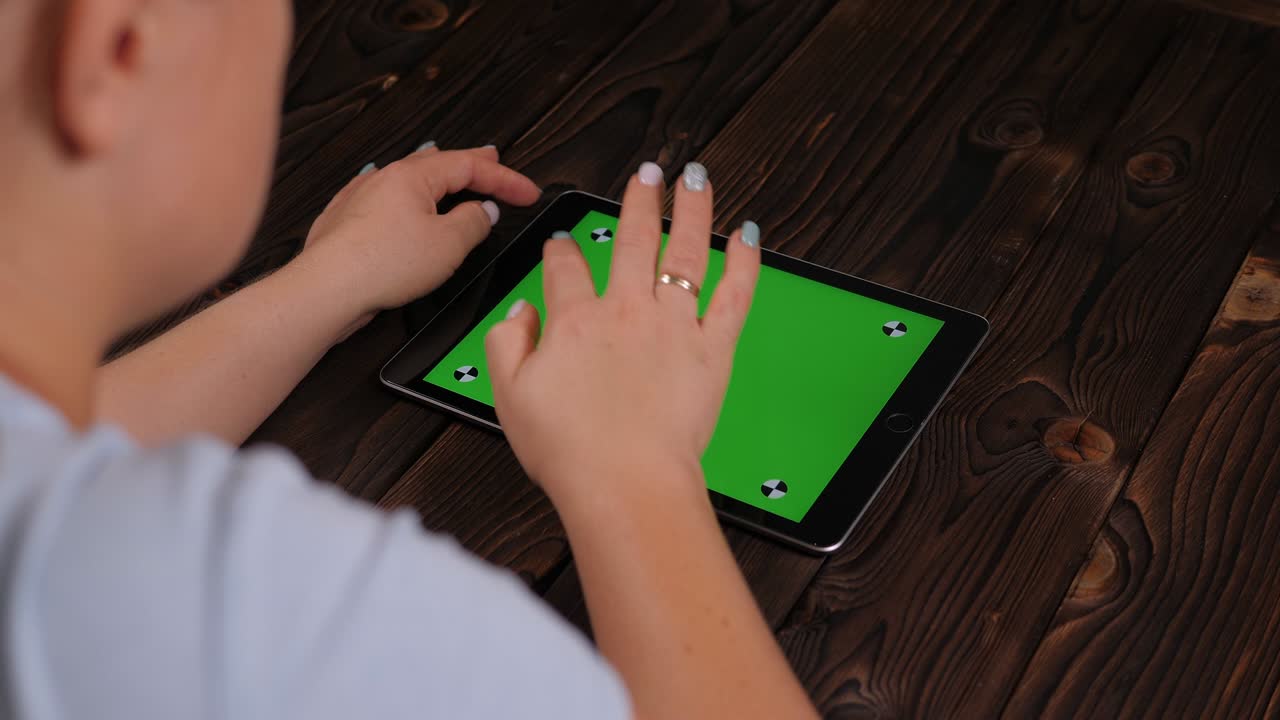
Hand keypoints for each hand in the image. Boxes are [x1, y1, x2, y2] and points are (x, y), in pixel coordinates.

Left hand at [294, 145, 541, 336]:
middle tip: (492, 160)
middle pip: (438, 163)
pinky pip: (384, 198)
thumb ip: (474, 223)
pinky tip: (400, 200)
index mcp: (413, 175)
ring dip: (437, 179)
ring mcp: (362, 197)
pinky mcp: (346, 220)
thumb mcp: (449, 245)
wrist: (328, 287)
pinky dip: (405, 198)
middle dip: (470, 165)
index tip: (527, 192)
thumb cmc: (380, 264)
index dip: (505, 179)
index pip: (471, 166)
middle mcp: (385, 178)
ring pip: (409, 178)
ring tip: (452, 176)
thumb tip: (483, 212)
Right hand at [485, 162, 760, 503]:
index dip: (561, 250)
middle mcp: (626, 311)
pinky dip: (744, 262)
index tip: (562, 245)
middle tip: (647, 173)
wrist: (625, 482)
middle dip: (639, 199)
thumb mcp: (509, 396)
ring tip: (696, 177)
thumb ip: (507, 343)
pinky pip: (734, 294)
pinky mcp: (712, 349)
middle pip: (634, 238)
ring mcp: (673, 325)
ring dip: (691, 208)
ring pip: (685, 250)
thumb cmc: (571, 450)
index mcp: (575, 320)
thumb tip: (518, 314)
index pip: (565, 268)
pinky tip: (747, 235)